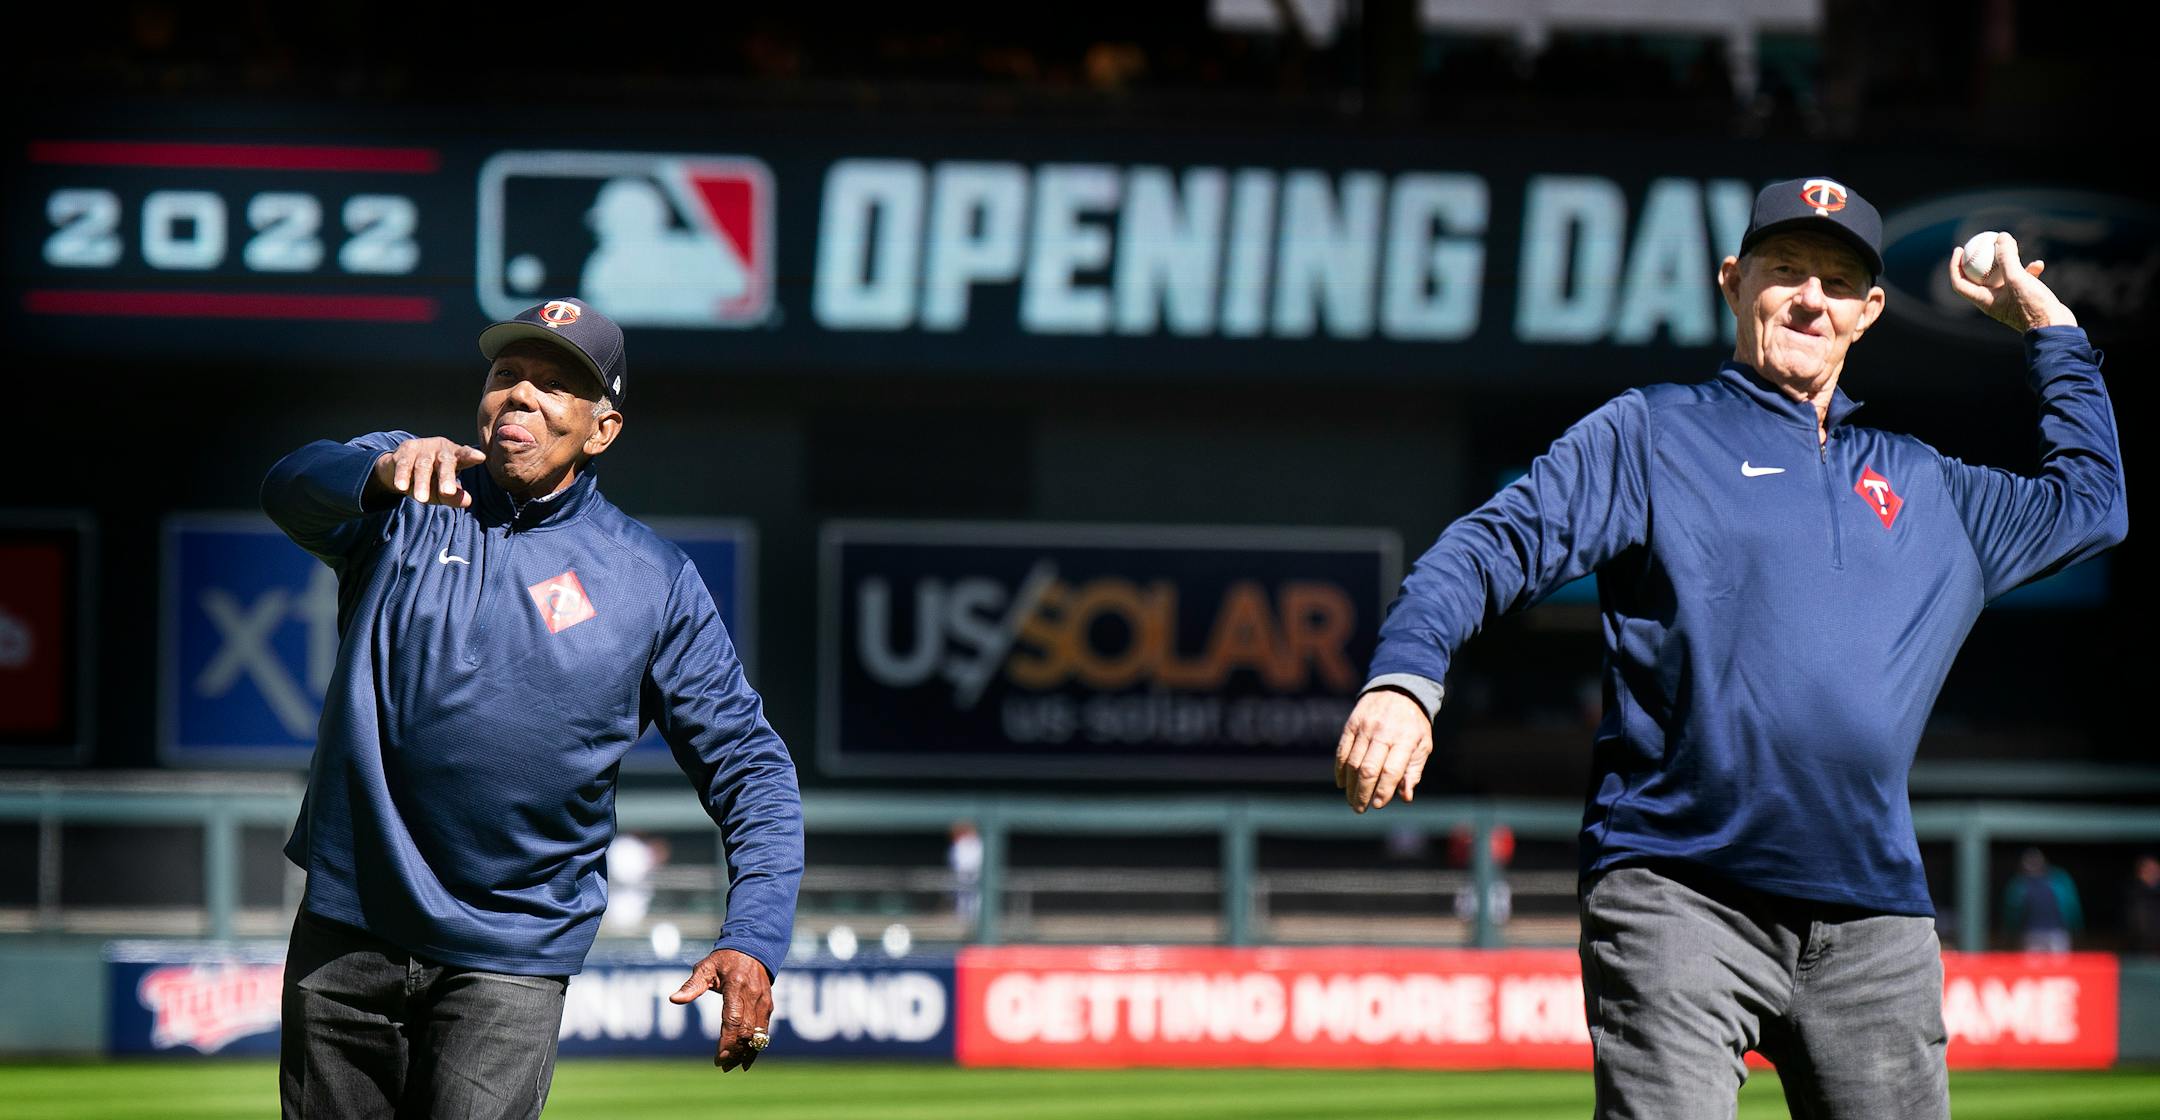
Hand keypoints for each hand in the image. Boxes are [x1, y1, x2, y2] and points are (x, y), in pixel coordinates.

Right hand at [368, 437, 485, 507]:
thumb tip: (468, 501)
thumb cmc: (431, 480)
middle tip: (447, 492)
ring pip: (423, 466)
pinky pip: (404, 465)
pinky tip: (401, 487)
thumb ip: (454, 497)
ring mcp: (423, 449)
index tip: (480, 457)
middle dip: (446, 477)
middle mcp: (440, 450)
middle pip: (445, 462)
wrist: (402, 467)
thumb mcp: (442, 492)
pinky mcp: (405, 451)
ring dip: (422, 483)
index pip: (465, 455)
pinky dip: (402, 476)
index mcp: (455, 456)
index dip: (471, 455)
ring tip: (421, 499)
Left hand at [668, 949, 772, 1070]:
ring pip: (757, 1034)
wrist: (753, 947)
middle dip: (735, 1051)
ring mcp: (763, 1001)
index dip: (727, 1041)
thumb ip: (691, 986)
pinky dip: (756, 1046)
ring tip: (733, 1066)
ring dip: (746, 1052)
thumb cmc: (725, 959)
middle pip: (746, 1031)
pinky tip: (747, 1059)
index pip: (733, 1019)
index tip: (718, 1058)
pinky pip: (764, 1030)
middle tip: (723, 1065)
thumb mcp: (705, 967)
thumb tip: (673, 999)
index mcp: (736, 986)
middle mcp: (753, 995)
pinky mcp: (769, 1005)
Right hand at [1335, 688, 1433, 812]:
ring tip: (1351, 800)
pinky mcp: (1352, 724)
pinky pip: (1342, 751)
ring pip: (1352, 762)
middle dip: (1362, 793)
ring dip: (1350, 785)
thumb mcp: (1423, 745)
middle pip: (1368, 769)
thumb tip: (1405, 797)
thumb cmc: (1413, 723)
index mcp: (1405, 739)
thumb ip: (1414, 771)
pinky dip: (1340, 769)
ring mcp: (1365, 728)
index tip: (1378, 805)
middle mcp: (1383, 733)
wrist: (1399, 689)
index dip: (1383, 791)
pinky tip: (1341, 783)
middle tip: (1360, 808)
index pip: (1391, 771)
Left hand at [1950, 232, 2076, 331]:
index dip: (1955, 265)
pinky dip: (2028, 271)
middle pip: (1979, 277)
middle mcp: (1994, 301)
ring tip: (2014, 247)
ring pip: (2003, 276)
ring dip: (2008, 261)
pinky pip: (2022, 280)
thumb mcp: (2017, 279)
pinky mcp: (2025, 298)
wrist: (2056, 327)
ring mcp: (2010, 299)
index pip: (1960, 283)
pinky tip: (2039, 265)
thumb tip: (2000, 237)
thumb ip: (2007, 258)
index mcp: (1984, 301)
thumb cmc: (2033, 306)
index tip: (1960, 249)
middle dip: (1980, 259)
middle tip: (1982, 242)